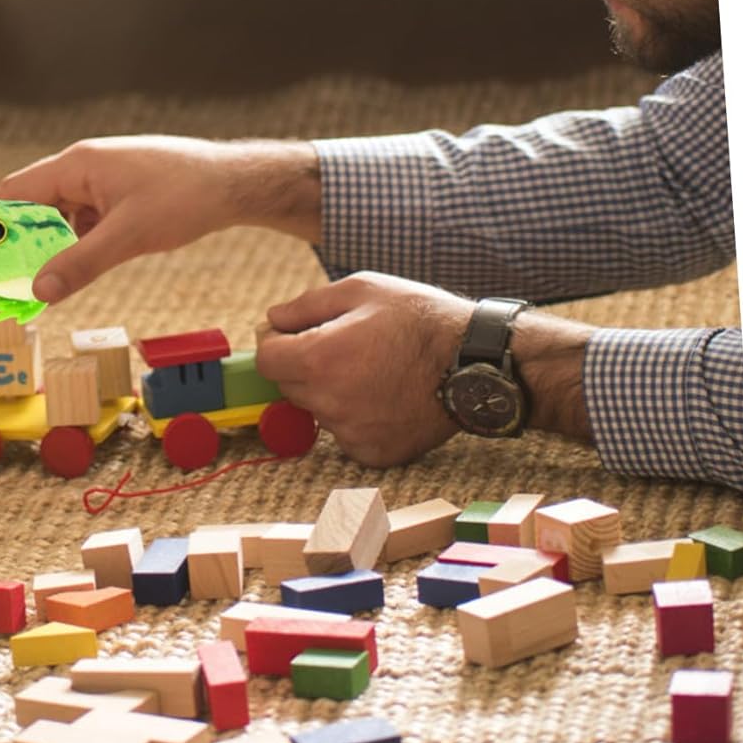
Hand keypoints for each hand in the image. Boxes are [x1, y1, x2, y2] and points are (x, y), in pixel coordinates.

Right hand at [0, 134, 316, 303]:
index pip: (13, 193)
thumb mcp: (129, 236)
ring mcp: (102, 180)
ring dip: (47, 245)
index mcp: (76, 165)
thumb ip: (81, 264)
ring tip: (33, 283)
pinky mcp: (118, 193)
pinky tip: (75, 268)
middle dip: (16, 242)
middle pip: (32, 205)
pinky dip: (73, 242)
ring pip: (59, 215)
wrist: (234, 183)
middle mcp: (83, 167)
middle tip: (2, 282)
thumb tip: (37, 292)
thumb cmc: (184, 197)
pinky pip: (82, 218)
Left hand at [255, 271, 469, 466]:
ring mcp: (352, 432)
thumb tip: (272, 319)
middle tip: (343, 346)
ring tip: (372, 369)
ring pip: (317, 409)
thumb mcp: (361, 290)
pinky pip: (345, 434)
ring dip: (330, 390)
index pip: (266, 359)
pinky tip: (384, 395)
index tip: (292, 333)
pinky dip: (355, 416)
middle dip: (303, 364)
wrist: (476, 363)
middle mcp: (330, 401)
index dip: (276, 342)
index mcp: (319, 358)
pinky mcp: (373, 453)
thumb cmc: (419, 319)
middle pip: (289, 385)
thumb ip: (306, 305)